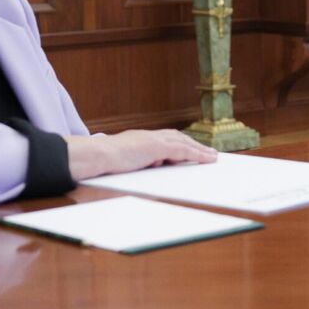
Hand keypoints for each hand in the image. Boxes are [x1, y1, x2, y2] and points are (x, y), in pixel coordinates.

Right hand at [66, 130, 217, 179]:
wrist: (96, 156)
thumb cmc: (104, 162)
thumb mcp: (125, 162)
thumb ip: (139, 164)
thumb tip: (152, 172)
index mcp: (141, 139)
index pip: (166, 140)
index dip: (180, 144)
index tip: (190, 151)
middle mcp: (149, 136)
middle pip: (178, 138)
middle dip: (194, 145)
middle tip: (208, 153)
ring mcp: (153, 140)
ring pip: (183, 143)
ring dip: (199, 150)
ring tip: (212, 157)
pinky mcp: (157, 146)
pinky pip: (183, 150)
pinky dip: (197, 154)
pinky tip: (208, 159)